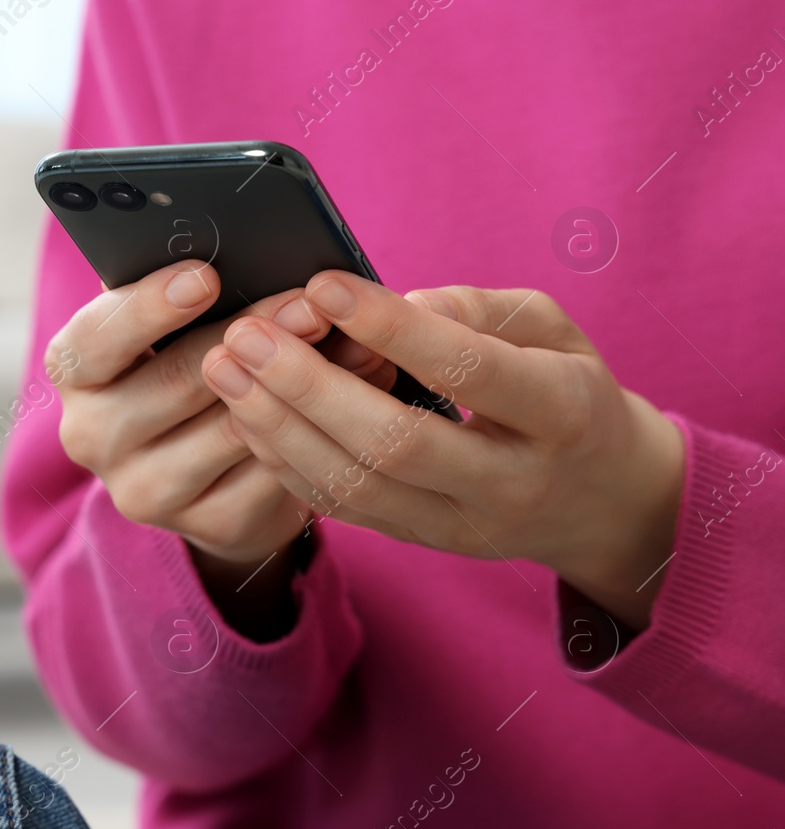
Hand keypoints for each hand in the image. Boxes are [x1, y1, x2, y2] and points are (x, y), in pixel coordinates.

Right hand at [46, 262, 391, 630]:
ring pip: (233, 427)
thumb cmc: (191, 364)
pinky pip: (272, 474)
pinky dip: (318, 432)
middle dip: (254, 334)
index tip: (206, 276)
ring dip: (300, 383)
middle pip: (176, 381)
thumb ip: (183, 290)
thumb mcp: (169, 324)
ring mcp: (147, 490)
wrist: (211, 471)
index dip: (146, 307)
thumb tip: (243, 247)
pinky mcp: (209, 527)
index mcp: (77, 373)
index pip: (93, 339)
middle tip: (311, 304)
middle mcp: (93, 436)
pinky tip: (356, 398)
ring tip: (356, 343)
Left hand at [200, 271, 684, 628]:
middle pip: (394, 443)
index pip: (467, 370)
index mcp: (562, 413)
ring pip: (356, 486)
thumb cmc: (568, 389)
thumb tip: (400, 301)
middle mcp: (511, 481)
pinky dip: (285, 461)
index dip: (390, 328)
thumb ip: (481, 310)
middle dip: (307, 387)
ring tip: (225, 369)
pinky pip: (341, 507)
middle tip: (245, 334)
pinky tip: (247, 414)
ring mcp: (462, 525)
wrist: (602, 500)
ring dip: (277, 427)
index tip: (323, 285)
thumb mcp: (554, 332)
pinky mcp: (422, 543)